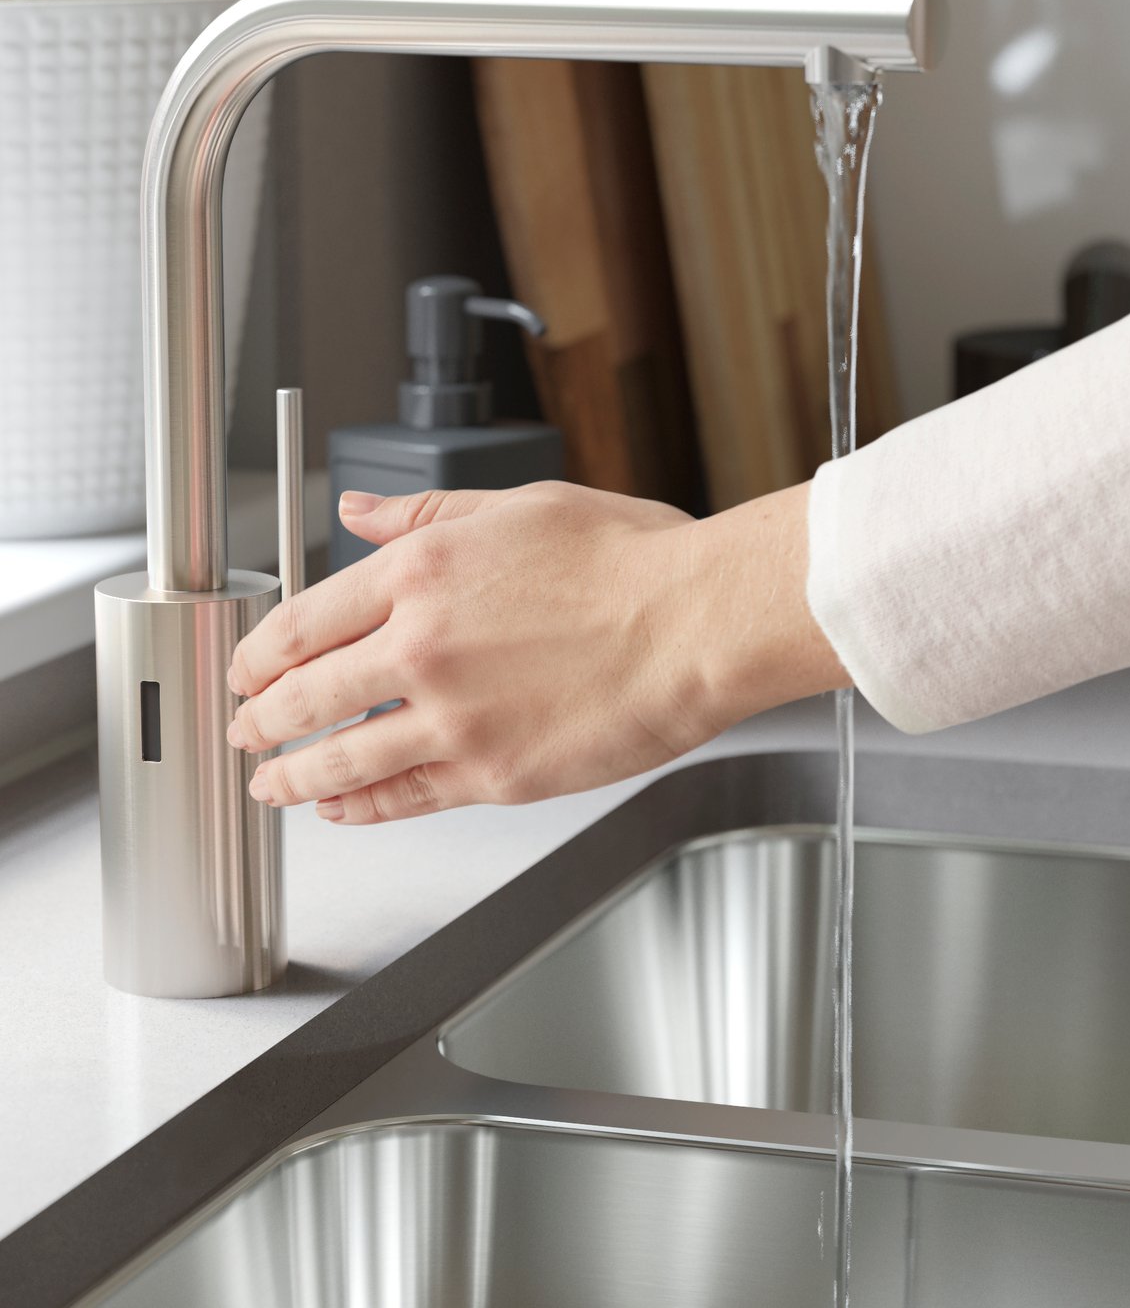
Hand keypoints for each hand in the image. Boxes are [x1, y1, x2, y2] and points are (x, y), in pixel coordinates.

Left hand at [225, 479, 843, 824]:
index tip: (249, 667)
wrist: (699, 623)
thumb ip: (425, 513)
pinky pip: (402, 798)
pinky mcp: (492, 775)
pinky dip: (358, 809)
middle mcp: (422, 645)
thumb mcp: (520, 507)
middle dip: (257, 719)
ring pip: (339, 759)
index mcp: (422, 570)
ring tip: (269, 785)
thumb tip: (357, 509)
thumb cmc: (632, 561)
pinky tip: (342, 809)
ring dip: (291, 776)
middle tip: (243, 729)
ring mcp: (453, 717)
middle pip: (302, 695)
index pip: (303, 619)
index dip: (259, 652)